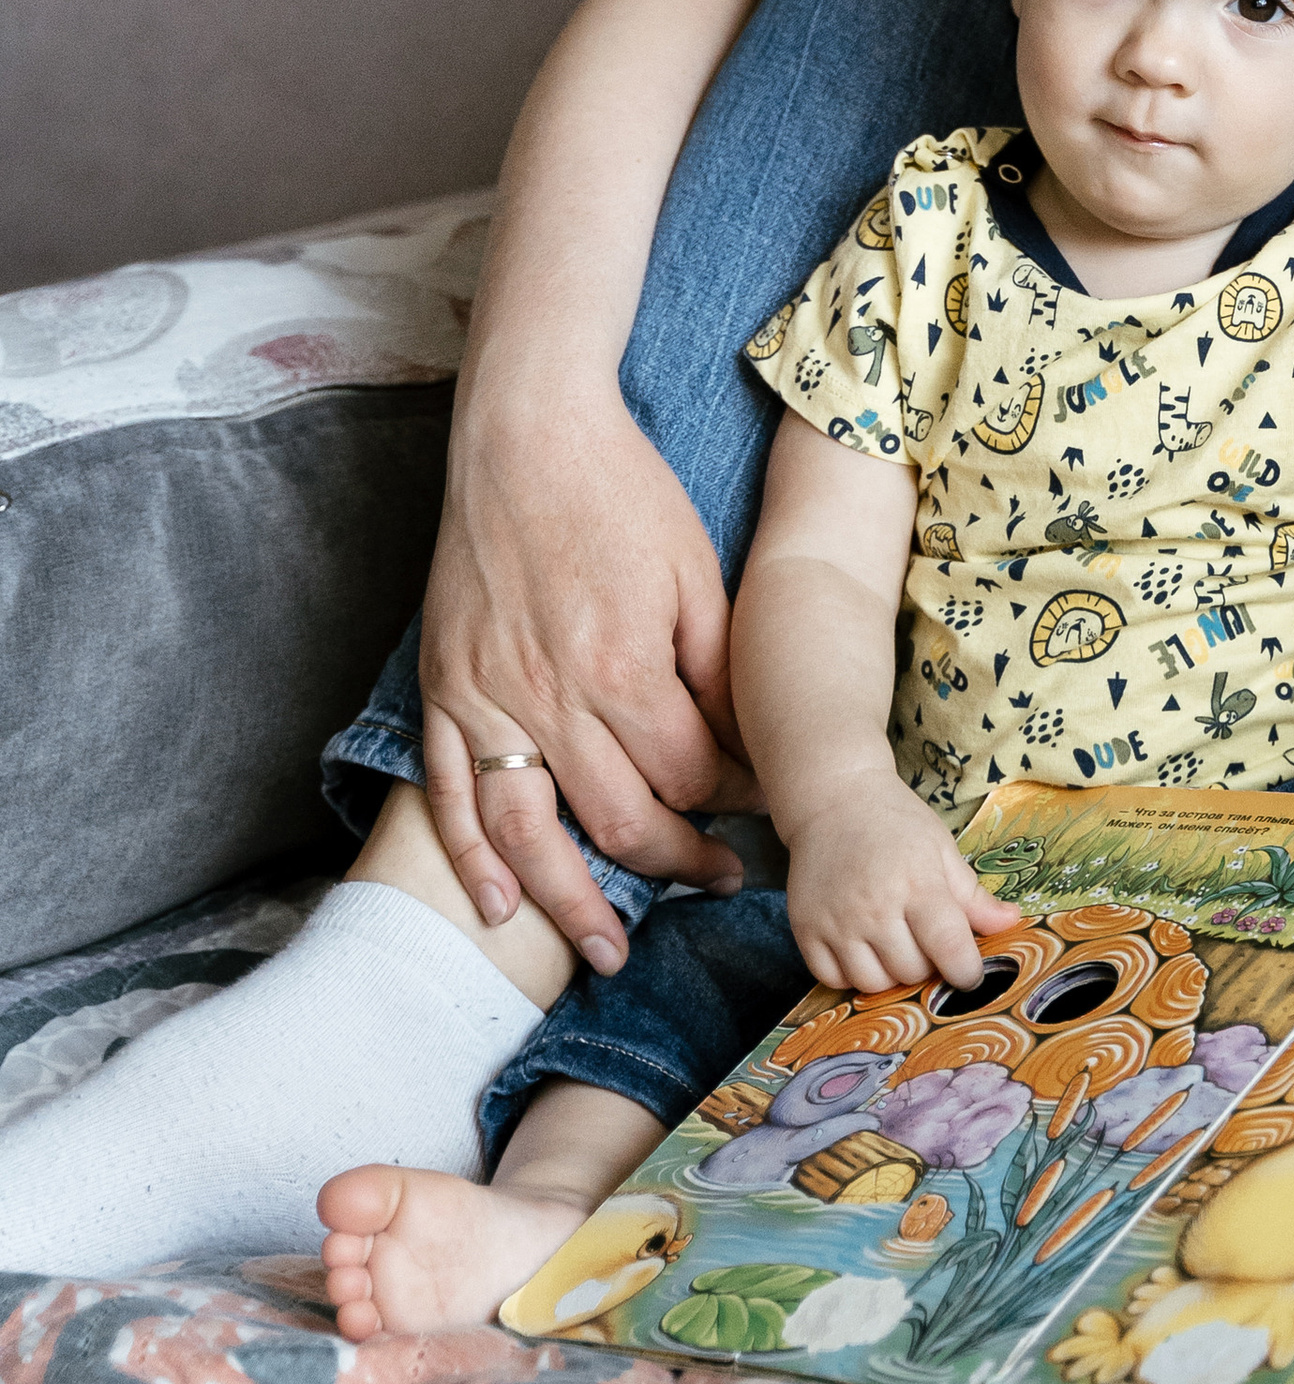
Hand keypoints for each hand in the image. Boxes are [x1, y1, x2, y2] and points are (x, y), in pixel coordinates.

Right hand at [418, 389, 759, 973]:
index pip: (690, 776)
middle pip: (621, 820)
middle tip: (719, 879)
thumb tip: (746, 748)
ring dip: (572, 904)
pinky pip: (448, 794)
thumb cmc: (621, 491)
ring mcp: (488, 698)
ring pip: (529, 834)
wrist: (526, 433)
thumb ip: (717, 667)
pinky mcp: (444, 688)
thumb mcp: (696, 570)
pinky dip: (472, 859)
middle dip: (679, 863)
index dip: (733, 804)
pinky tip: (501, 907)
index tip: (759, 810)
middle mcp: (551, 695)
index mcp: (624, 664)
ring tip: (609, 950)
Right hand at [785, 768, 1023, 995]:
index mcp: (916, 882)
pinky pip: (833, 980)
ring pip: (873, 983)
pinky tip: (861, 946)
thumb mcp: (941, 848)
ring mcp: (837, 921)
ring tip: (893, 941)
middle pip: (912, 971)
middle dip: (927, 965)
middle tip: (923, 940)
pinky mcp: (806, 930)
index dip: (966, 971)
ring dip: (890, 973)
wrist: (834, 799)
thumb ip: (972, 895)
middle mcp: (874, 906)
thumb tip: (1012, 923)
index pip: (948, 946)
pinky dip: (851, 974)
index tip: (970, 974)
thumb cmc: (896, 822)